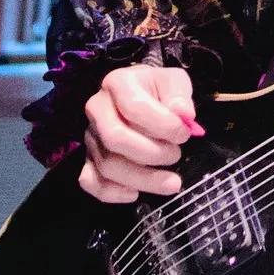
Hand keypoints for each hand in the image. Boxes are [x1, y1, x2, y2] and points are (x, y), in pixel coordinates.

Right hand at [77, 64, 200, 202]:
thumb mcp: (173, 81)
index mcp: (118, 83)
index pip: (134, 108)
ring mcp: (90, 135)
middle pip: (115, 139)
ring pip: (107, 165)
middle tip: (176, 154)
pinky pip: (90, 181)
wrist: (139, 96)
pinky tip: (135, 193)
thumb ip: (179, 94)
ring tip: (172, 182)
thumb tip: (183, 114)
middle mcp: (97, 108)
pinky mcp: (88, 158)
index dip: (163, 125)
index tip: (184, 133)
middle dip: (153, 153)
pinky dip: (112, 192)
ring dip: (143, 179)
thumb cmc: (157, 90)